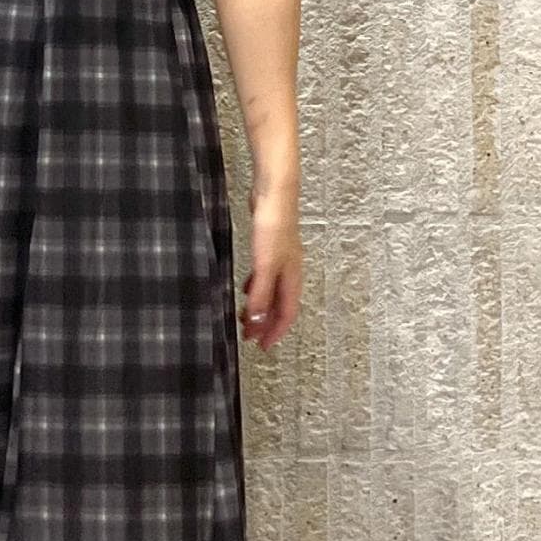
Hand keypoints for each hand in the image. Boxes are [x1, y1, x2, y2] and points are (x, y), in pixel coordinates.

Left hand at [238, 186, 300, 351]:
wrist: (274, 194)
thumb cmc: (274, 225)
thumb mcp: (265, 266)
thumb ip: (261, 295)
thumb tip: (258, 323)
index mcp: (292, 277)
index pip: (287, 313)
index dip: (276, 332)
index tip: (263, 347)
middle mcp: (290, 271)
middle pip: (281, 305)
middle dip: (268, 323)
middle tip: (252, 337)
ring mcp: (281, 259)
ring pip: (273, 292)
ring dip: (261, 307)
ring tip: (247, 318)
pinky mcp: (270, 247)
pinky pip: (265, 277)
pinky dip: (257, 288)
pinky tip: (248, 288)